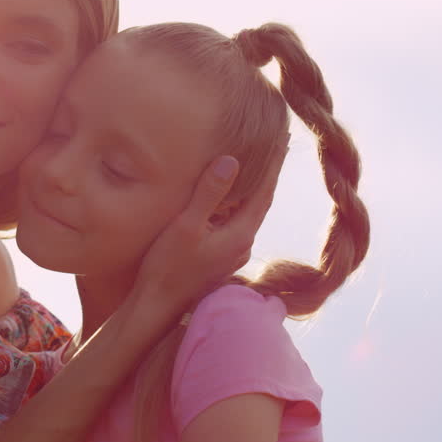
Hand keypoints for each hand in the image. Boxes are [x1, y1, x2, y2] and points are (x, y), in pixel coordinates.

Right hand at [132, 143, 285, 317]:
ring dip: (255, 186)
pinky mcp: (220, 256)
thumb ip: (209, 193)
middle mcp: (243, 243)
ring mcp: (233, 252)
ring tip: (259, 162)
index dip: (275, 162)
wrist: (157, 305)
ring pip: (249, 211)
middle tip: (280, 142)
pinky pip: (237, 220)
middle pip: (262, 199)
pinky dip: (240, 201)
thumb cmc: (167, 266)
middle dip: (270, 171)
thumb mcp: (186, 225)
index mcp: (241, 234)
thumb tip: (232, 160)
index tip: (284, 135)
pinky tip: (232, 195)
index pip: (265, 190)